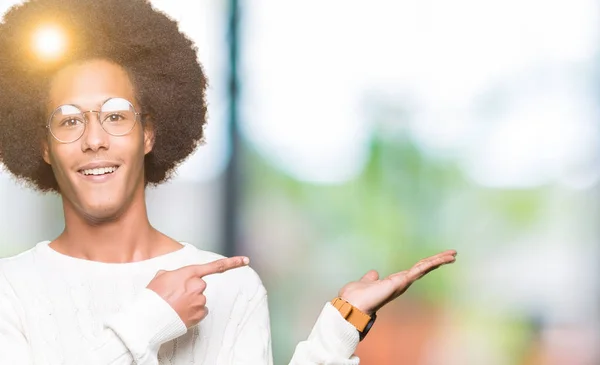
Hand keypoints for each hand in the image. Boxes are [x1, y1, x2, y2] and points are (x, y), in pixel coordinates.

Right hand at [147, 256, 248, 327]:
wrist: (150, 318)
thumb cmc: (153, 296)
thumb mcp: (161, 277)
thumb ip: (174, 273)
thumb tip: (177, 278)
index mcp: (189, 273)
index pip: (215, 266)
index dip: (233, 262)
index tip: (246, 260)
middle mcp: (198, 285)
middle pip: (200, 285)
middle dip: (190, 289)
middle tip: (175, 296)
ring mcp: (200, 300)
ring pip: (199, 299)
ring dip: (190, 301)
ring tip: (175, 306)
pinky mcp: (200, 314)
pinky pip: (200, 311)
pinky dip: (193, 312)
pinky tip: (181, 313)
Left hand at [338, 250, 456, 314]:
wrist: (353, 304)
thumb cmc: (357, 296)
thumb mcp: (367, 282)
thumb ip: (371, 278)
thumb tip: (374, 274)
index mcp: (395, 281)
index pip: (415, 270)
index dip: (427, 263)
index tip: (438, 258)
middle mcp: (402, 283)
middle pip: (424, 268)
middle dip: (438, 261)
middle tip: (452, 254)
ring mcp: (403, 282)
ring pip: (424, 267)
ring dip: (439, 260)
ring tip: (452, 254)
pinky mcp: (402, 281)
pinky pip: (419, 270)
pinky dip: (431, 263)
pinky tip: (441, 259)